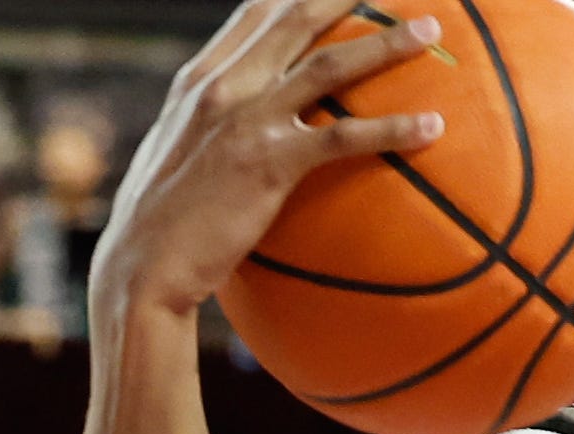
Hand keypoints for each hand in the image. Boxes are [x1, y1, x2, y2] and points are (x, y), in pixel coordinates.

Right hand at [89, 0, 444, 321]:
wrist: (141, 268)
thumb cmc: (161, 224)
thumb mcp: (176, 154)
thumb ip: (209, 124)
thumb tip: (244, 124)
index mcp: (199, 80)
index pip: (255, 13)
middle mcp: (222, 87)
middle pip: (294, 18)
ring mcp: (246, 121)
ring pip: (328, 65)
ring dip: (386, 44)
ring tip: (432, 31)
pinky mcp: (268, 163)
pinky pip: (343, 138)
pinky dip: (392, 128)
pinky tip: (432, 128)